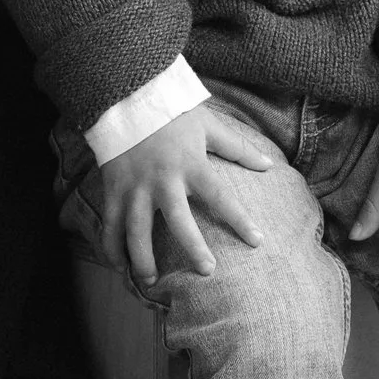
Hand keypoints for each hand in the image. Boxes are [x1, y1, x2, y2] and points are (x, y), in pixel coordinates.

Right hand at [93, 97, 278, 285]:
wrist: (124, 96)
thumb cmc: (171, 113)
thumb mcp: (208, 125)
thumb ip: (238, 148)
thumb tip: (269, 165)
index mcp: (190, 164)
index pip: (220, 196)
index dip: (240, 220)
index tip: (257, 241)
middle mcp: (163, 180)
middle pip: (179, 221)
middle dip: (193, 248)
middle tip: (207, 271)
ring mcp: (135, 188)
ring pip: (137, 231)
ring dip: (143, 259)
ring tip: (152, 282)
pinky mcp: (113, 191)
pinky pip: (110, 226)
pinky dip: (112, 249)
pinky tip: (120, 268)